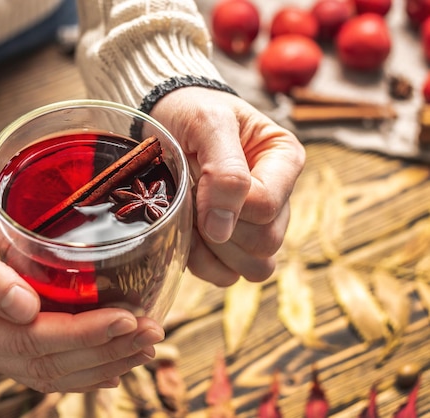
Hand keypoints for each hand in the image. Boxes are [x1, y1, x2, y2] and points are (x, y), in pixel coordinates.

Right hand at [0, 173, 163, 391]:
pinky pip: (49, 367)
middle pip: (46, 363)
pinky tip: (118, 361)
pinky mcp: (8, 341)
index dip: (80, 335)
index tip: (125, 319)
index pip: (27, 342)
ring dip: (104, 362)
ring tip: (146, 347)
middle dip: (104, 351)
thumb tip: (24, 309)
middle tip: (152, 334)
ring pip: (53, 372)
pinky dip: (87, 366)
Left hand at [151, 87, 304, 285]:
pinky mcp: (234, 244)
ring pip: (254, 267)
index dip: (228, 206)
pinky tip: (188, 235)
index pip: (266, 206)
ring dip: (214, 251)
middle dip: (221, 228)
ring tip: (191, 216)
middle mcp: (279, 196)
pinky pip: (228, 276)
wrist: (166, 117)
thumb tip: (222, 229)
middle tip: (192, 198)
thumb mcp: (209, 123)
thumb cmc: (192, 112)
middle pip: (264, 243)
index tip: (196, 185)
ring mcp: (258, 224)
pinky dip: (204, 263)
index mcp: (284, 161)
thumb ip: (225, 171)